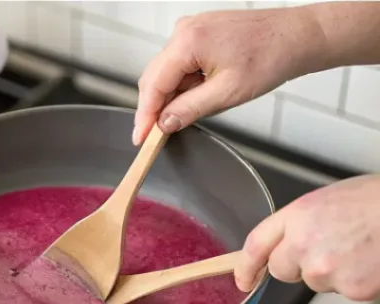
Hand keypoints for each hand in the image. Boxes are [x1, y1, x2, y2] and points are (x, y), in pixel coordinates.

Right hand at [134, 6, 320, 143]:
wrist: (297, 37)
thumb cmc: (270, 57)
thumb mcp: (226, 93)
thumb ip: (188, 110)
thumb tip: (163, 124)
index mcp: (188, 41)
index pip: (153, 86)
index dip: (144, 117)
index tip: (140, 140)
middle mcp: (185, 30)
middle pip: (154, 78)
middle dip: (157, 107)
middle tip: (163, 135)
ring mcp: (192, 28)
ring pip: (167, 73)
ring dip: (174, 96)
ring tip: (201, 104)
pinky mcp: (200, 32)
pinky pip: (180, 63)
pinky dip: (185, 83)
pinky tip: (204, 91)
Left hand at [235, 175, 379, 301]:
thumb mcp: (334, 199)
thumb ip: (304, 223)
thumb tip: (289, 244)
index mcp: (300, 215)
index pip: (256, 246)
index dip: (245, 266)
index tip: (243, 278)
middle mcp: (305, 243)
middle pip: (282, 270)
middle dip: (298, 265)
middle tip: (331, 247)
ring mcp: (326, 269)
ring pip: (315, 282)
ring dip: (333, 271)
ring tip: (361, 246)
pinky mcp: (350, 288)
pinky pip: (343, 290)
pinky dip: (357, 280)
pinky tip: (373, 259)